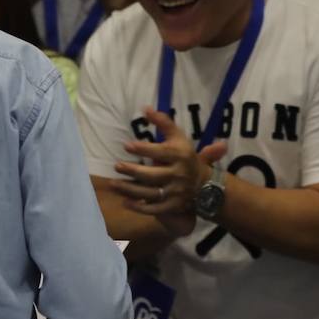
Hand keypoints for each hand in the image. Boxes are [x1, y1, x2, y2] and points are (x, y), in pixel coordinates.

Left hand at [111, 107, 227, 236]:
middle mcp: (179, 174)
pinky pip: (155, 209)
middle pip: (154, 175)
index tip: (126, 145)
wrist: (205, 185)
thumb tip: (145, 108)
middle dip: (134, 171)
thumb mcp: (180, 138)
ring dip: (131, 189)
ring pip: (151, 193)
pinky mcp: (172, 206)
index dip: (144, 149)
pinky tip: (125, 202)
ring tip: (113, 183)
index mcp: (181, 155)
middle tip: (117, 165)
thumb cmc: (186, 157)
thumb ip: (164, 123)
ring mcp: (176, 192)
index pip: (161, 152)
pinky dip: (140, 207)